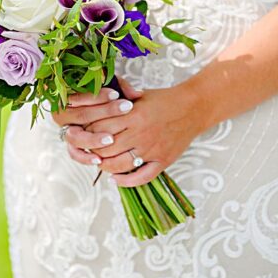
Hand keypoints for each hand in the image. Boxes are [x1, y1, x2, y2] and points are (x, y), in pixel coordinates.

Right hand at [53, 76, 143, 169]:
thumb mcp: (109, 86)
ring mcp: (68, 131)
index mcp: (66, 98)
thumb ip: (121, 86)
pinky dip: (85, 157)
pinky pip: (75, 153)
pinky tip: (99, 159)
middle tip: (125, 108)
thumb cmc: (103, 96)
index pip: (79, 95)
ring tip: (110, 139)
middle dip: (103, 112)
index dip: (97, 96)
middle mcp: (64, 116)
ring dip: (92, 139)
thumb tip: (137, 94)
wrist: (99, 112)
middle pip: (80, 115)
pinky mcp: (73, 146)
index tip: (116, 94)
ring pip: (75, 137)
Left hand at [84, 81, 208, 186]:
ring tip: (100, 162)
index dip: (88, 133)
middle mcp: (141, 134)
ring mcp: (152, 149)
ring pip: (119, 165)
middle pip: (106, 148)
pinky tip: (115, 179)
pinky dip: (125, 181)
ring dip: (105, 166)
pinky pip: (141, 177)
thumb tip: (95, 100)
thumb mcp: (139, 95)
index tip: (83, 134)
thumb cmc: (164, 100)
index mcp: (133, 115)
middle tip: (88, 150)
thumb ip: (117, 98)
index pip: (100, 128)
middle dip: (93, 151)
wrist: (194, 107)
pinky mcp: (163, 161)